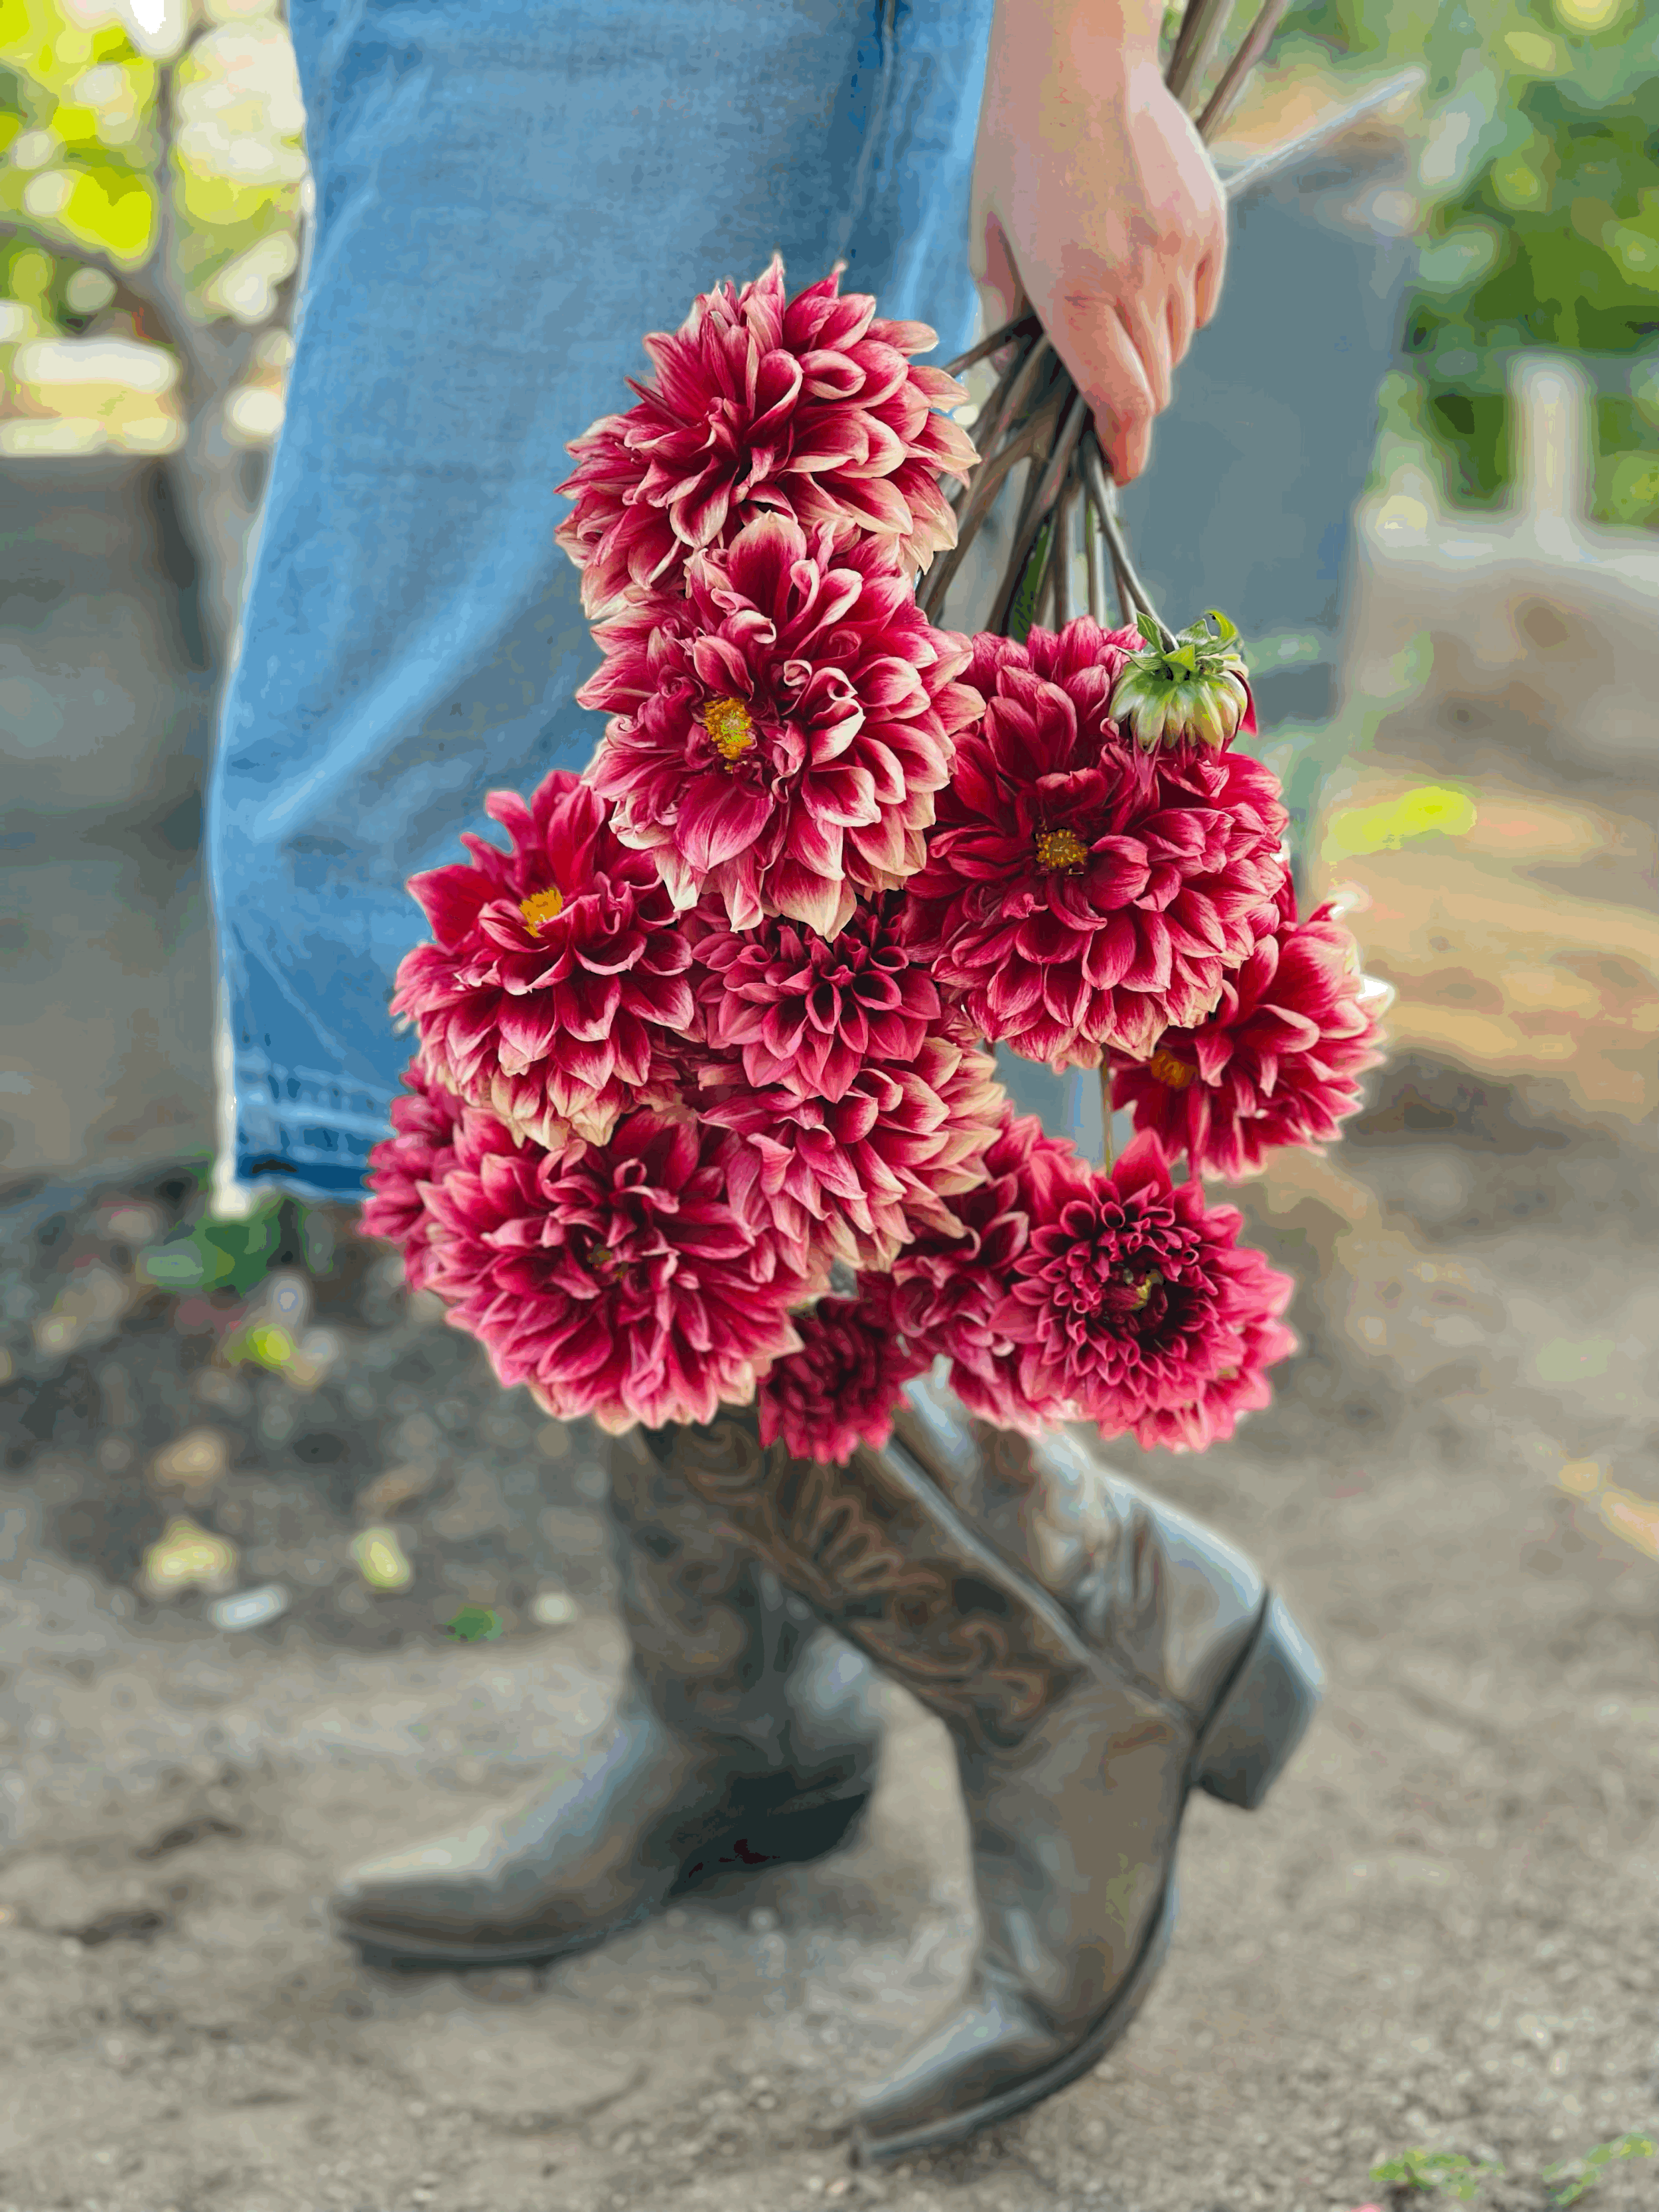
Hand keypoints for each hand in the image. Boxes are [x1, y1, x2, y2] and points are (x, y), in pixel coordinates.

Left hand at [971, 0, 1227, 483]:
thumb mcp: (987, 240)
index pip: (1119, 403)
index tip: (1117, 472)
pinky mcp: (1209, 219)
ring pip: (1179, 345)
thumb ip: (1007, 323)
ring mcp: (1179, 248)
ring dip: (1151, 352)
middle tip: (1101, 395)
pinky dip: (1179, 308)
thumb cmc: (1015, 146)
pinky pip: (1203, 299)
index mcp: (1072, 292)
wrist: (1078, 54)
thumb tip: (1021, 389)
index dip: (1122, 450)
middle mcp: (1135, 278)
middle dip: (1129, 405)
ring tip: (1114, 309)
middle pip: (1154, 386)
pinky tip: (1144, 272)